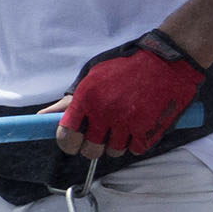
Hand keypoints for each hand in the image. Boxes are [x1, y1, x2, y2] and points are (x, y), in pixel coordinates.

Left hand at [57, 30, 205, 158]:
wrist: (168, 59)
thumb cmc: (129, 64)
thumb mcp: (94, 75)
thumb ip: (70, 99)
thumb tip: (43, 116)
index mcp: (88, 97)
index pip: (65, 136)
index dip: (68, 143)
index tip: (73, 142)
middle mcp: (105, 112)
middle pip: (89, 150)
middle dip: (94, 145)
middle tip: (103, 133)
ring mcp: (127, 123)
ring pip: (113, 152)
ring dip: (117, 143)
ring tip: (126, 124)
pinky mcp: (148, 129)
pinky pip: (135, 149)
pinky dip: (137, 141)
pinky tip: (141, 124)